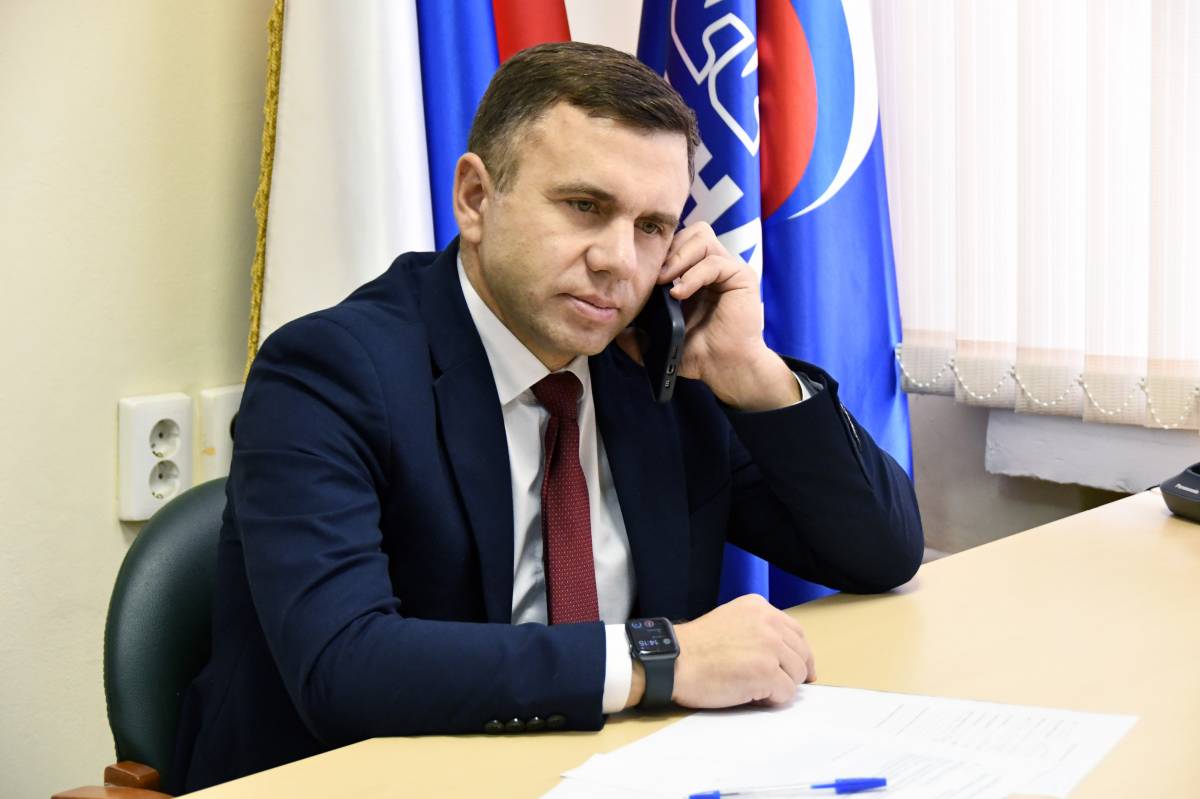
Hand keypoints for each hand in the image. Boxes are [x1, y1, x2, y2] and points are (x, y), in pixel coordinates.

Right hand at [625, 594, 815, 708]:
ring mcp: (770, 647)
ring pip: (798, 675)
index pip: (797, 632)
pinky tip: (753, 695)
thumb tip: (783, 653)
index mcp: (760, 607)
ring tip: (756, 688)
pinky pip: (787, 693)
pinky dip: (773, 700)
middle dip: (792, 673)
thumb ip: (757, 628)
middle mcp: (769, 622)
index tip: (795, 669)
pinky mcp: (766, 672)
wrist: (675, 660)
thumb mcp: (731, 619)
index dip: (798, 654)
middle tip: (775, 684)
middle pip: (801, 654)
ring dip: (781, 686)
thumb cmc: (695, 647)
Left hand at [656, 223, 800, 410]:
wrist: (725, 370)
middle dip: (668, 251)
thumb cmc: (699, 354)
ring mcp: (727, 269)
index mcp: (695, 273)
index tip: (641, 272)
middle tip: (653, 278)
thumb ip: (639, 333)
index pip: (676, 242)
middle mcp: (713, 266)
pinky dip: (693, 275)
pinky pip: (714, 262)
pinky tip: (680, 294)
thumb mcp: (661, 339)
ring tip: (665, 282)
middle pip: (689, 231)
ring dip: (678, 258)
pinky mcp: (740, 277)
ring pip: (702, 238)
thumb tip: (615, 331)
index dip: (659, 252)